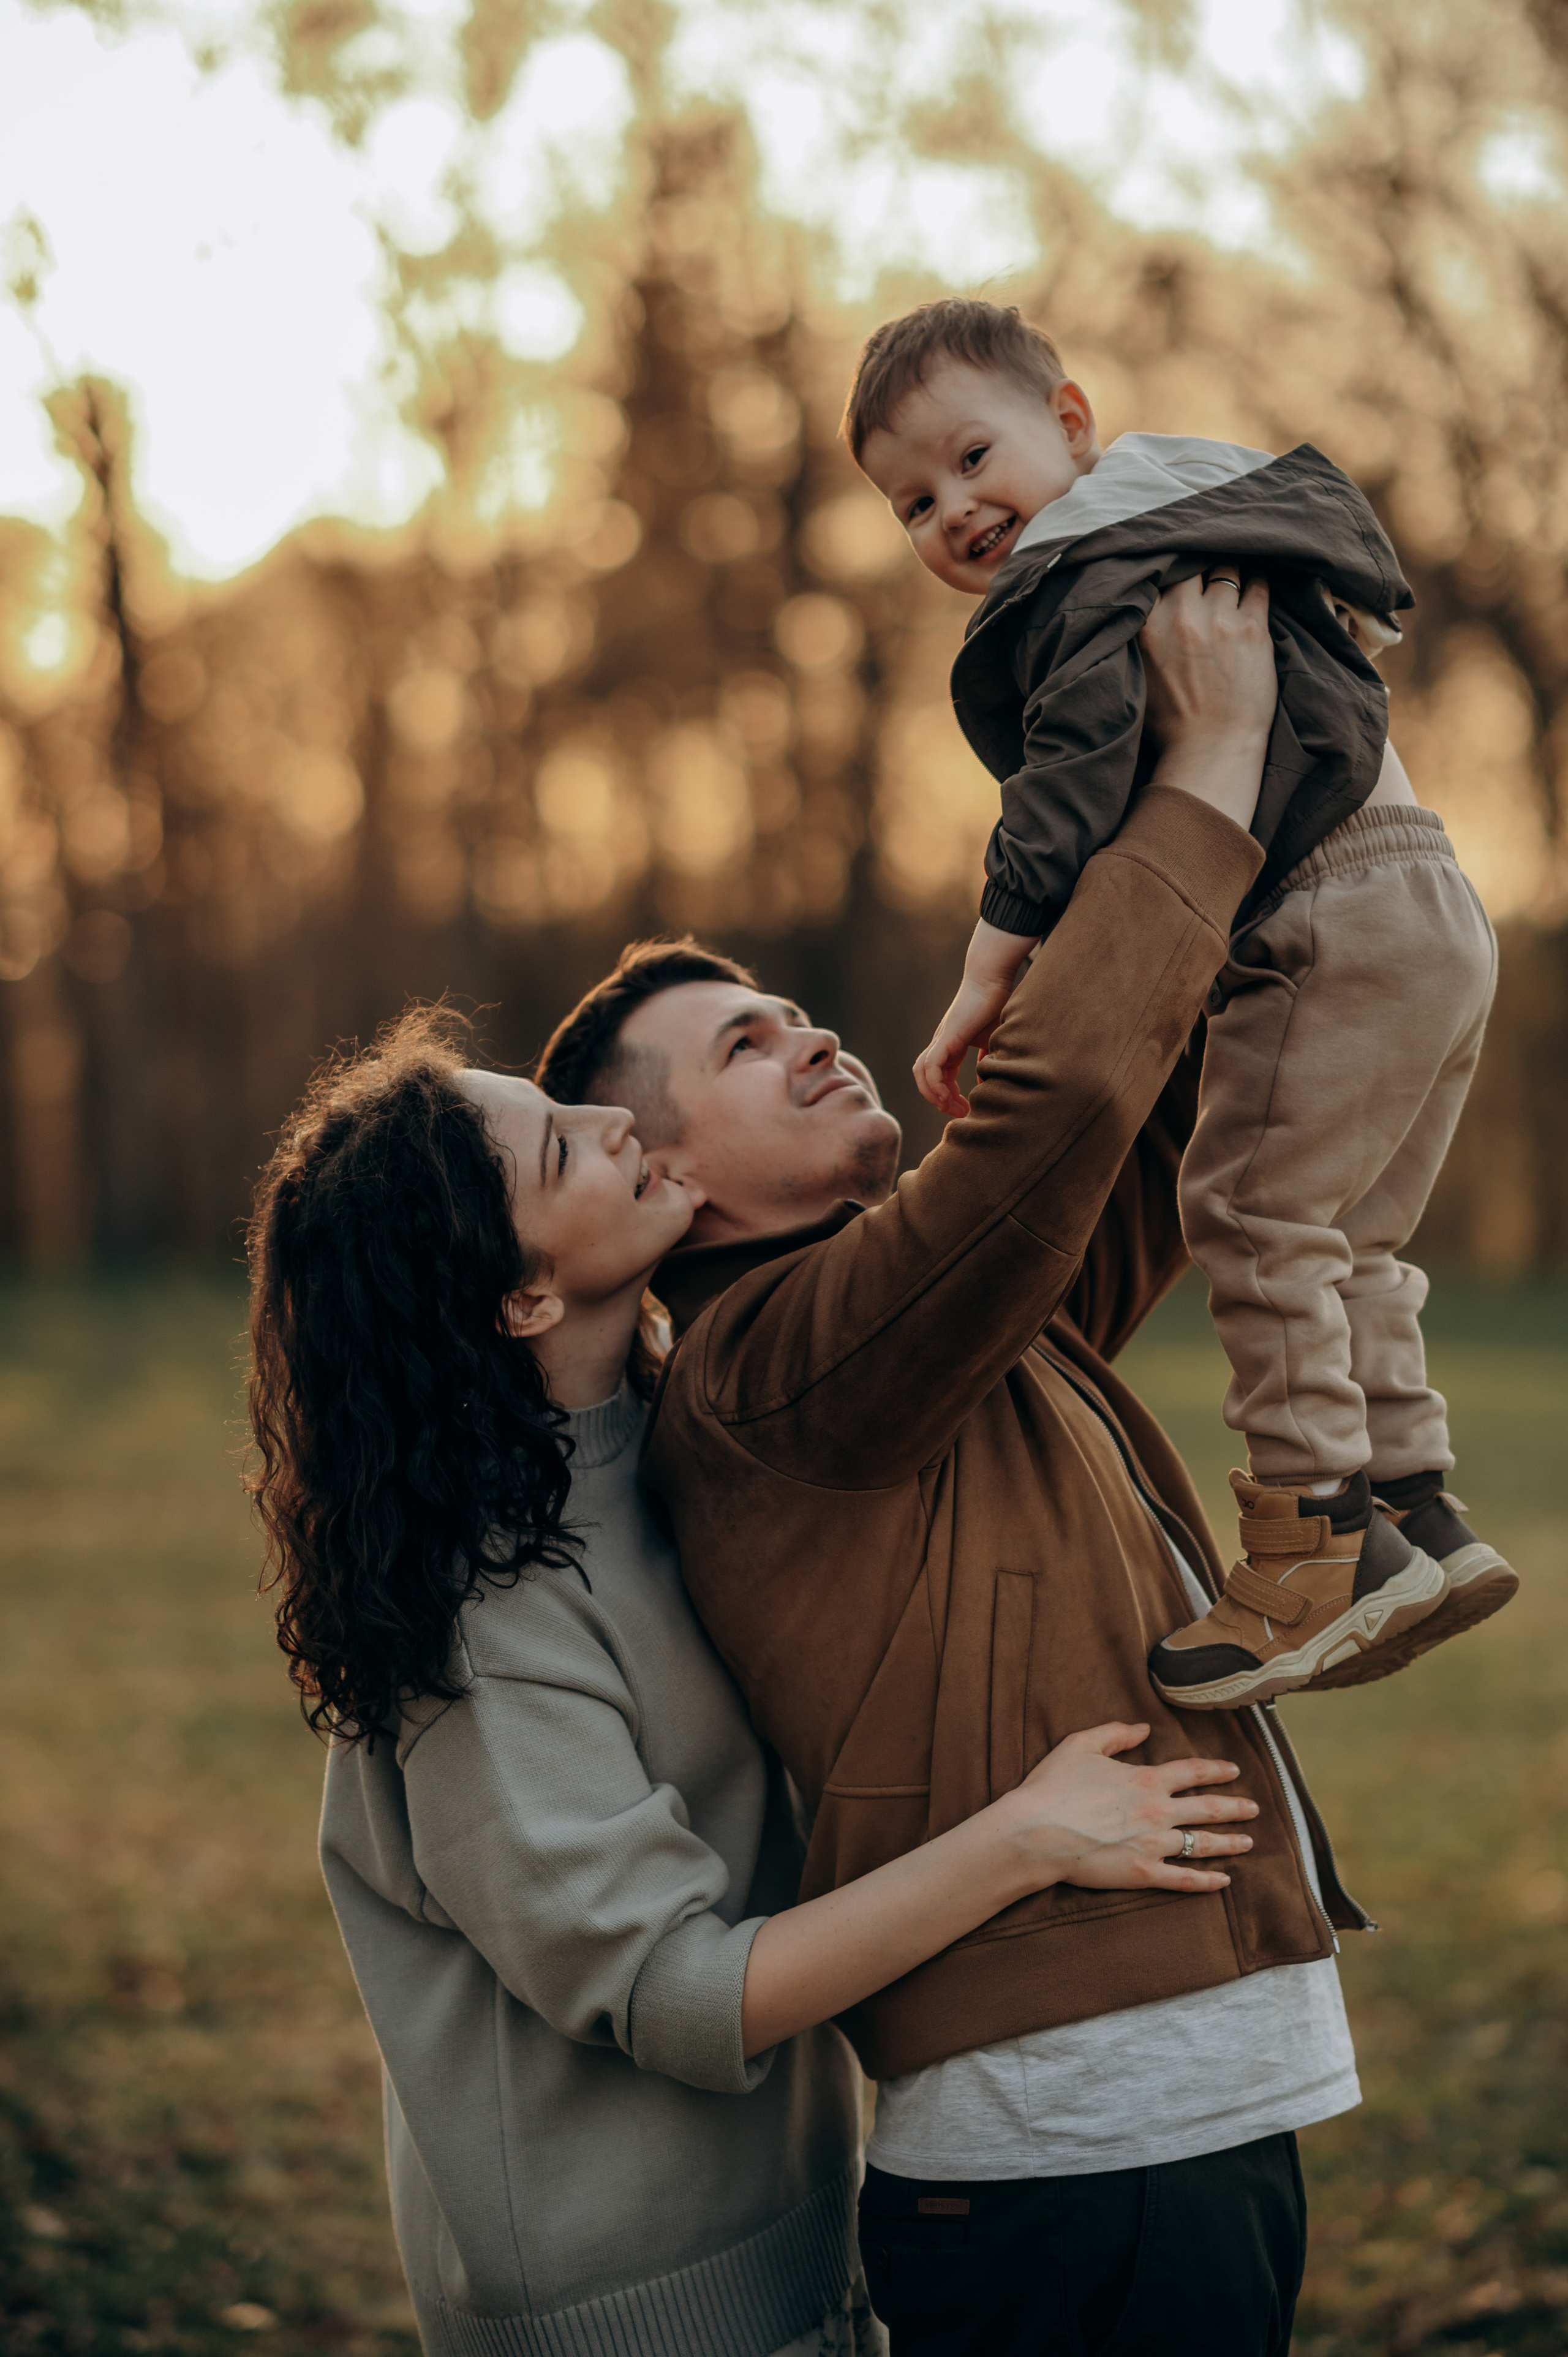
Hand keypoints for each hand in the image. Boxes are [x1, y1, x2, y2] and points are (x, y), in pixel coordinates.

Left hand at [914, 918, 1039, 1117]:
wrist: (991, 980)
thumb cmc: (995, 1005)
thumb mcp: (993, 1040)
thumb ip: (989, 1059)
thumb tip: (987, 1081)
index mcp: (951, 1046)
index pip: (940, 1076)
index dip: (948, 1096)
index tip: (965, 1109)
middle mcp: (941, 1044)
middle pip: (925, 1077)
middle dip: (938, 1100)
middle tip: (959, 1113)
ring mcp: (941, 1040)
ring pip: (922, 1072)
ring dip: (933, 1094)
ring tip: (951, 1107)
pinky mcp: (946, 1037)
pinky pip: (931, 1066)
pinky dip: (935, 1084)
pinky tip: (948, 1096)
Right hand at [990, 1721, 1256, 1897]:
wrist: (1036, 1832)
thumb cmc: (1054, 1787)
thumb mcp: (1081, 1745)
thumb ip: (1115, 1734)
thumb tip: (1144, 1729)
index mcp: (1146, 1779)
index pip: (1192, 1772)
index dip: (1215, 1770)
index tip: (1234, 1771)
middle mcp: (1157, 1812)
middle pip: (1207, 1809)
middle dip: (1235, 1807)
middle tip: (1254, 1809)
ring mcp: (1154, 1845)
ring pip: (1202, 1844)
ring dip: (1229, 1842)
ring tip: (1248, 1842)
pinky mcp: (1143, 1874)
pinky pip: (1183, 1879)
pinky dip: (1206, 1881)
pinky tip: (1224, 1880)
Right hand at [1139, 568, 1274, 831]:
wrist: (1209, 751)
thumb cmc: (1170, 721)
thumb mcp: (1136, 673)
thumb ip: (1139, 632)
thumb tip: (1143, 602)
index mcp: (1147, 623)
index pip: (1159, 572)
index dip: (1169, 565)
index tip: (1177, 564)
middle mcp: (1182, 614)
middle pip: (1192, 563)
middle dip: (1199, 562)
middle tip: (1206, 566)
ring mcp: (1220, 618)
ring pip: (1227, 569)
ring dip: (1230, 571)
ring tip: (1234, 575)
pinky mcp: (1252, 628)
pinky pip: (1259, 586)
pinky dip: (1258, 582)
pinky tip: (1257, 585)